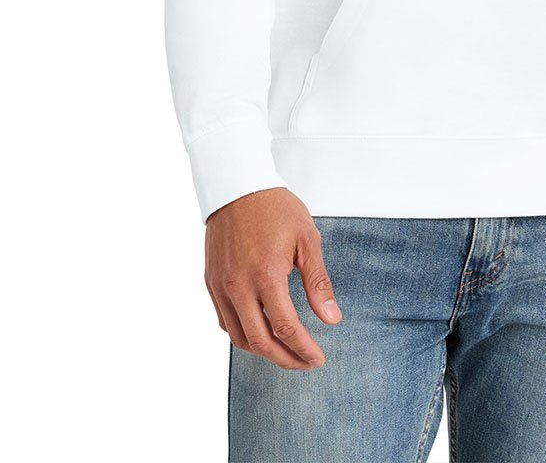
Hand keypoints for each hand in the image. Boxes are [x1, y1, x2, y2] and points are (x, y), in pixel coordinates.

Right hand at [205, 187, 342, 370]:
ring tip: (286, 352)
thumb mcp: (306, 239)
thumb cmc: (275, 208)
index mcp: (265, 275)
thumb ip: (318, 282)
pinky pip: (225, 321)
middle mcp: (238, 286)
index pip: (286, 329)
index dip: (304, 350)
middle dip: (285, 360)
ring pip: (238, 337)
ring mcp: (221, 286)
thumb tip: (332, 320)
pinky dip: (243, 334)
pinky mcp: (211, 282)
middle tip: (305, 363)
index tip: (318, 359)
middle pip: (260, 342)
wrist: (236, 185)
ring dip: (263, 351)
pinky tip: (260, 332)